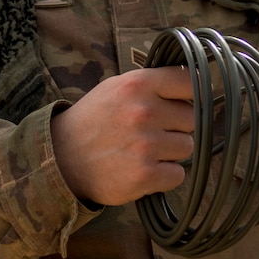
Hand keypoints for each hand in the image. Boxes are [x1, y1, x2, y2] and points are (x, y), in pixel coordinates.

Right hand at [50, 67, 194, 206]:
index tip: (181, 103)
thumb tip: (197, 81)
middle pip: (191, 118)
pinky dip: (163, 176)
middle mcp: (144, 111)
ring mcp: (145, 144)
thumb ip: (153, 83)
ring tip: (143, 151)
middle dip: (176, 126)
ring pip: (187, 147)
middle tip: (151, 132)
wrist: (61, 158)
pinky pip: (177, 175)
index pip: (189, 82)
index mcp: (138, 84)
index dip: (189, 94)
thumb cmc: (95, 120)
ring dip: (170, 152)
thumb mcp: (117, 88)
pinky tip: (143, 169)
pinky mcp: (144, 174)